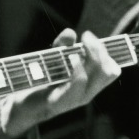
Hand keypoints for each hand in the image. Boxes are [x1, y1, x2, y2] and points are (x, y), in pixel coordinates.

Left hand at [1, 29, 120, 138]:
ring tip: (78, 45)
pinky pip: (78, 82)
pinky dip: (77, 66)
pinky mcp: (60, 101)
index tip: (88, 37)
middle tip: (86, 36)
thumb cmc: (43, 81)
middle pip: (108, 70)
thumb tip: (70, 32)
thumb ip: (63, 46)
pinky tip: (71, 57)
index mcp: (91, 85)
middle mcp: (88, 93)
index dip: (105, 51)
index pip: (113, 70)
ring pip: (98, 75)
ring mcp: (76, 99)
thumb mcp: (54, 60)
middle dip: (99, 49)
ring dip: (91, 55)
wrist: (25, 105)